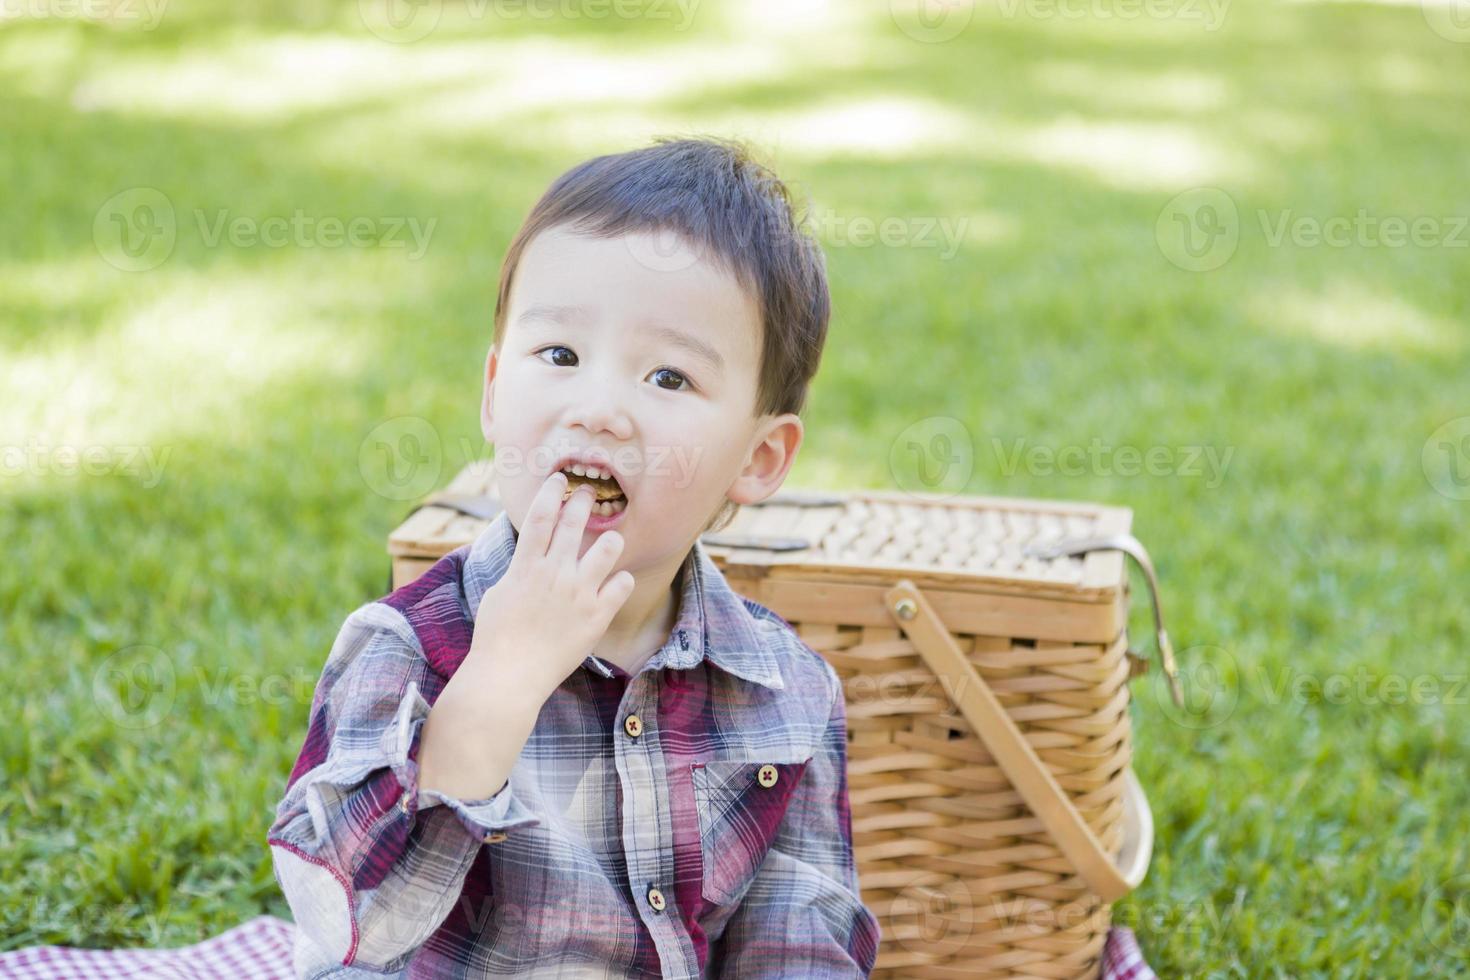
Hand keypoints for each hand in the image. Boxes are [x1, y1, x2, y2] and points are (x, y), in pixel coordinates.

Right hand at [467, 471, 635, 696]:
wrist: (509, 676)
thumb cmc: (495, 638)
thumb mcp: (498, 594)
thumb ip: (518, 571)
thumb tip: (528, 556)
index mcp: (526, 566)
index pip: (540, 516)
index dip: (550, 492)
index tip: (559, 478)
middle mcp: (555, 573)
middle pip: (574, 522)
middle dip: (583, 500)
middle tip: (589, 492)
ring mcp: (579, 593)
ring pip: (608, 548)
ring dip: (610, 540)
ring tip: (609, 543)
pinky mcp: (597, 615)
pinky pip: (623, 584)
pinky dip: (622, 581)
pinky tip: (617, 583)